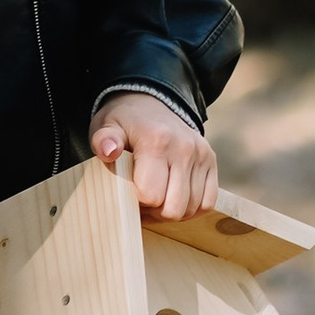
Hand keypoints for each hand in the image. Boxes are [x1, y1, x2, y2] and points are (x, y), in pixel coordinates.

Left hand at [93, 91, 218, 221]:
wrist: (149, 102)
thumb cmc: (123, 122)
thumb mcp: (106, 126)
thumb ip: (104, 140)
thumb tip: (108, 151)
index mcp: (156, 141)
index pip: (151, 196)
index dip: (136, 203)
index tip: (127, 193)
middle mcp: (184, 148)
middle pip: (174, 208)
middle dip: (154, 213)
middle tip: (141, 200)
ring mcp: (201, 155)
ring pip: (191, 208)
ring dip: (171, 211)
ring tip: (156, 198)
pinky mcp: (211, 161)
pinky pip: (207, 201)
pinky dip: (191, 207)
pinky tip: (174, 198)